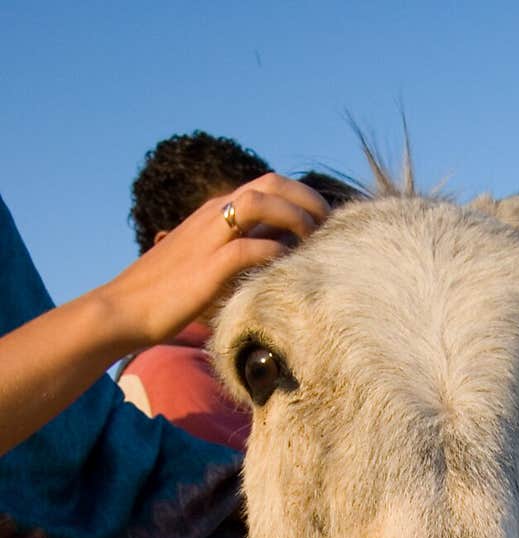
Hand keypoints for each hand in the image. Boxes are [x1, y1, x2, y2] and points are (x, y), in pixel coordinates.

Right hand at [98, 173, 329, 349]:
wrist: (124, 308)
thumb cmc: (165, 294)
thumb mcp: (204, 265)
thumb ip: (235, 258)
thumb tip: (271, 267)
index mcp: (214, 212)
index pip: (267, 185)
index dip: (301, 196)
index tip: (323, 220)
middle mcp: (214, 216)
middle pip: (270, 184)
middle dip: (306, 199)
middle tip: (330, 226)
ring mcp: (210, 238)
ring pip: (262, 203)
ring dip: (295, 218)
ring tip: (314, 242)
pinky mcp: (208, 266)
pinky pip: (251, 247)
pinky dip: (275, 253)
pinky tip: (289, 268)